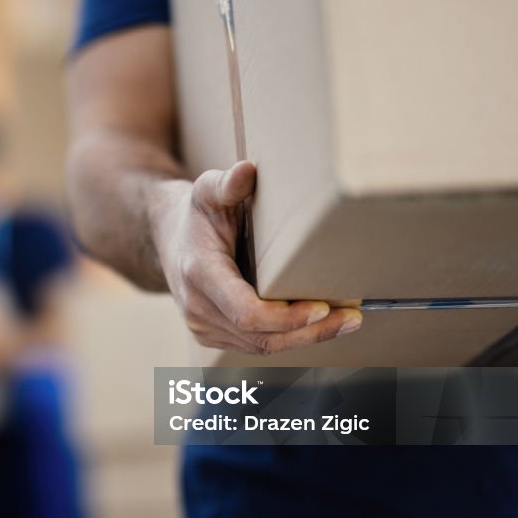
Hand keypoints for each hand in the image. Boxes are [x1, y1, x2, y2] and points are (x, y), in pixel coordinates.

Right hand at [150, 161, 361, 354]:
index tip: (322, 307)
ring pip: (261, 346)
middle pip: (261, 336)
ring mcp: (203, 327)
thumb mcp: (206, 191)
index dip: (286, 317)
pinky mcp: (212, 335)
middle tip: (351, 318)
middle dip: (309, 331)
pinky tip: (317, 325)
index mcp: (199, 274)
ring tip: (344, 322)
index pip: (246, 312)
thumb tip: (246, 170)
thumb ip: (227, 184)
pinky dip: (288, 338)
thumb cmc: (195, 214)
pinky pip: (255, 345)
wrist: (167, 239)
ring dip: (305, 338)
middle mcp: (197, 308)